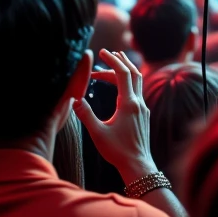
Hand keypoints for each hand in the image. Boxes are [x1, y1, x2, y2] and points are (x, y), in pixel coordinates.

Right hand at [73, 49, 155, 182]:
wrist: (138, 164)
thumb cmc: (117, 151)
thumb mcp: (98, 133)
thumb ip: (86, 115)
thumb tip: (74, 100)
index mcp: (128, 103)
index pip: (122, 73)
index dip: (112, 60)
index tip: (103, 52)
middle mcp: (138, 102)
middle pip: (132, 73)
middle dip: (119, 61)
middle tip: (107, 54)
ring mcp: (142, 108)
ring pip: (137, 81)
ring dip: (126, 70)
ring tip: (114, 63)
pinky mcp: (143, 114)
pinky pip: (137, 91)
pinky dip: (128, 82)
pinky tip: (119, 87)